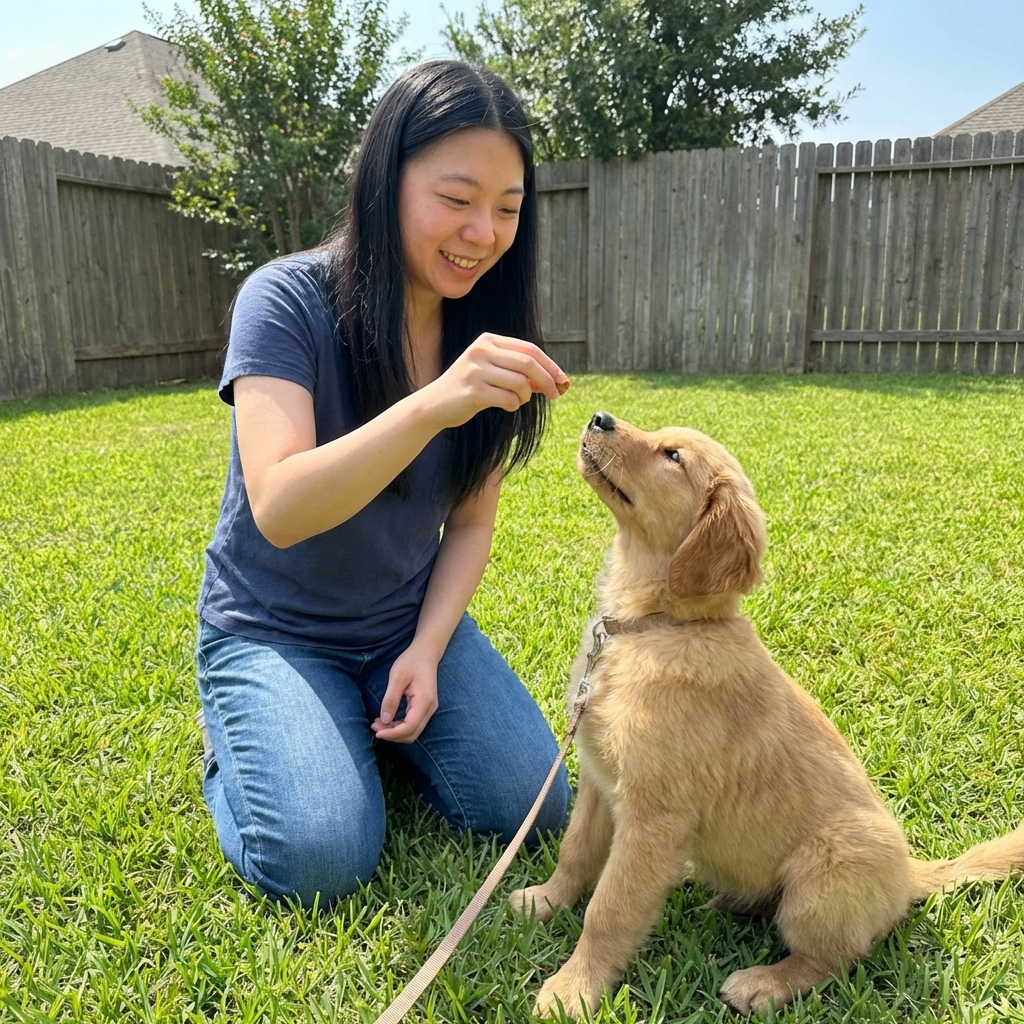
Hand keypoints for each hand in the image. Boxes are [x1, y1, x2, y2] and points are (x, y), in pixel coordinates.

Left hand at [370, 643, 439, 743]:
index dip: (392, 734)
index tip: (377, 732)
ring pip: (412, 731)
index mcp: (424, 701)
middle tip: (375, 727)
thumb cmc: (412, 662)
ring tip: (378, 724)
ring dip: (395, 731)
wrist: (426, 652)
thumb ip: (391, 699)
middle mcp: (429, 709)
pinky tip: (387, 720)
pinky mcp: (425, 707)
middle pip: (412, 734)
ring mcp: (428, 709)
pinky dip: (399, 726)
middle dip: (393, 735)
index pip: (409, 727)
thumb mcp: (397, 677)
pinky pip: (413, 724)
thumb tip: (384, 721)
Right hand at [425, 333, 568, 428]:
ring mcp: (476, 371)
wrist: (434, 404)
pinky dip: (514, 405)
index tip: (562, 380)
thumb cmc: (468, 387)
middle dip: (548, 380)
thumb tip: (552, 379)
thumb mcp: (490, 370)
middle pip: (529, 363)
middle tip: (556, 394)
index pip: (529, 349)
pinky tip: (506, 405)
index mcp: (488, 340)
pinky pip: (509, 399)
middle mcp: (481, 351)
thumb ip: (517, 370)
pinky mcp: (474, 392)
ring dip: (526, 396)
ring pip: (520, 383)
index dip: (550, 365)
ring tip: (518, 400)